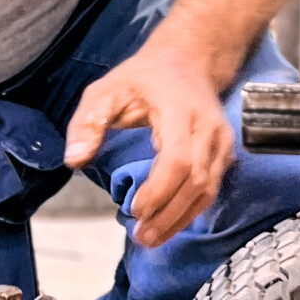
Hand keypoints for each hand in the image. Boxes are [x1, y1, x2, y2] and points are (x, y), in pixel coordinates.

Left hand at [63, 39, 233, 249]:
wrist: (188, 61)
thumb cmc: (143, 78)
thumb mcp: (105, 90)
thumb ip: (88, 122)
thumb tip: (74, 160)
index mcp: (180, 110)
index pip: (178, 158)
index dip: (159, 190)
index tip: (134, 210)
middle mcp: (208, 127)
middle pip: (196, 181)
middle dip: (168, 215)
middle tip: (141, 237)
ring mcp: (221, 141)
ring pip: (208, 190)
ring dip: (180, 219)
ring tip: (151, 238)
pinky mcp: (225, 153)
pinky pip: (212, 189)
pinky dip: (190, 211)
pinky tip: (168, 225)